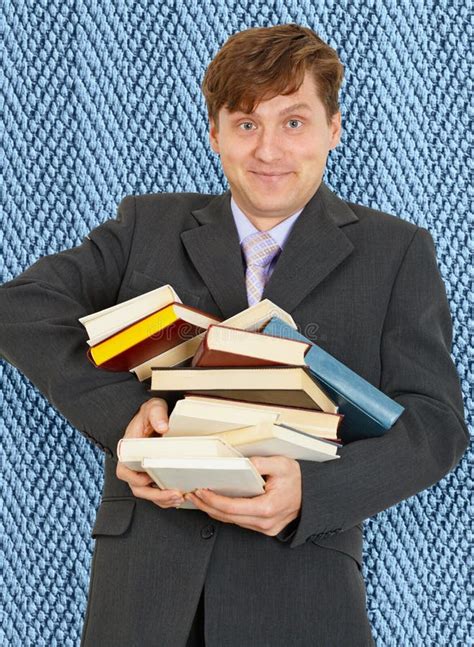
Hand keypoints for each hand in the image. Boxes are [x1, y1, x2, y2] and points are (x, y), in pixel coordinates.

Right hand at [116, 398, 184, 507]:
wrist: (156, 416)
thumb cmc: (151, 413)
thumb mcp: (153, 408)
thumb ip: (157, 414)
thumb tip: (163, 426)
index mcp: (128, 449)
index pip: (124, 471)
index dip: (136, 479)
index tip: (149, 480)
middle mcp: (132, 463)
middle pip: (137, 488)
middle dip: (155, 495)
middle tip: (174, 495)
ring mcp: (142, 471)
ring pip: (147, 493)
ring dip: (162, 499)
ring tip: (179, 498)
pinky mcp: (152, 474)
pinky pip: (155, 491)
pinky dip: (166, 497)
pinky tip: (179, 496)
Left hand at [185, 455, 301, 535]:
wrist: (313, 496)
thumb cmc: (298, 480)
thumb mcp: (283, 464)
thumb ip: (262, 463)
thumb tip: (245, 463)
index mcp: (268, 508)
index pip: (232, 507)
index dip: (213, 500)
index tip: (201, 491)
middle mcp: (265, 522)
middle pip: (228, 517)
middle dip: (207, 505)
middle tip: (192, 494)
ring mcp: (264, 528)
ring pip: (232, 521)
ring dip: (213, 510)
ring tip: (199, 499)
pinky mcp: (263, 528)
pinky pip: (240, 522)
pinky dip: (225, 513)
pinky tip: (215, 504)